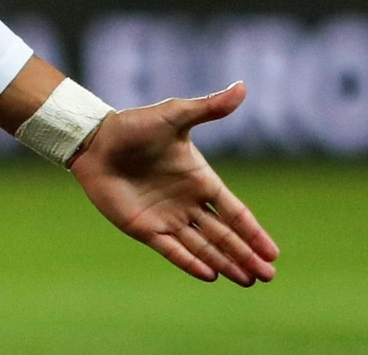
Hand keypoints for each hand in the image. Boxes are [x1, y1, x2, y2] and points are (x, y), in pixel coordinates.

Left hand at [69, 82, 279, 285]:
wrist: (93, 140)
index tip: (274, 252)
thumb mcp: (174, 115)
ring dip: (225, 263)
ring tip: (248, 280)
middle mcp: (187, 202)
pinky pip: (173, 250)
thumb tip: (243, 86)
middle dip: (246, 255)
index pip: (234, 211)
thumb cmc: (133, 126)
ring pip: (203, 246)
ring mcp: (167, 217)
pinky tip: (210, 276)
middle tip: (268, 276)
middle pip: (224, 235)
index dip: (253, 232)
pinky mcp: (144, 227)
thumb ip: (208, 107)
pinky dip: (191, 262)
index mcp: (200, 179)